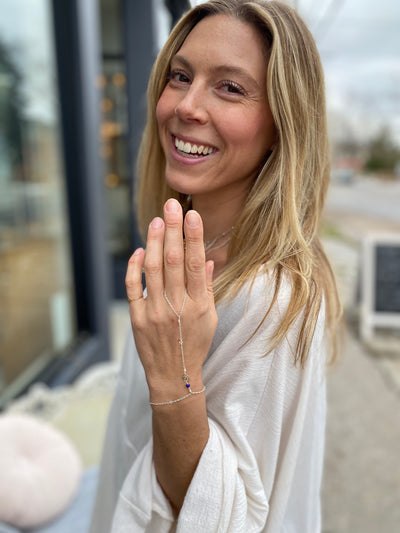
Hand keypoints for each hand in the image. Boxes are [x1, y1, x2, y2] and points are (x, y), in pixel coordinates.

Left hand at [125, 198, 217, 402]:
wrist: (173, 375)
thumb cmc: (195, 345)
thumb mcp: (210, 317)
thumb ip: (207, 287)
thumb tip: (209, 259)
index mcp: (198, 305)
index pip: (197, 264)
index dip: (194, 237)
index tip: (192, 215)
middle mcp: (176, 306)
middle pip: (173, 261)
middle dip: (172, 230)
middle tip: (171, 205)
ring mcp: (154, 312)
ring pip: (152, 269)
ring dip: (153, 242)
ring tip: (155, 220)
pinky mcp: (136, 317)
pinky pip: (133, 287)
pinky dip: (133, 267)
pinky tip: (138, 250)